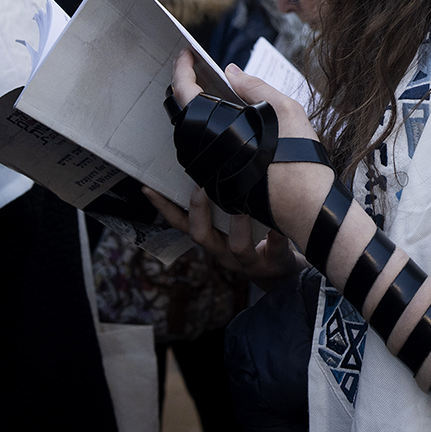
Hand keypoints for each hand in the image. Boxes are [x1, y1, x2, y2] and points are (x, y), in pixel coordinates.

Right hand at [144, 183, 301, 290]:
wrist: (279, 273)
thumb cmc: (252, 238)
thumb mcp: (231, 223)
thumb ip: (220, 198)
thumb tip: (211, 158)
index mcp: (211, 237)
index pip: (180, 222)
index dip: (163, 207)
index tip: (149, 187)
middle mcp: (222, 251)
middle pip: (200, 235)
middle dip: (198, 209)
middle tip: (202, 185)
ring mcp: (247, 260)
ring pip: (236, 247)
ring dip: (238, 225)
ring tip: (243, 205)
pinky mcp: (273, 263)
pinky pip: (275, 249)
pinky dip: (277, 236)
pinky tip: (280, 224)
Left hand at [169, 52, 334, 249]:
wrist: (306, 204)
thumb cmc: (297, 158)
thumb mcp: (282, 109)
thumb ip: (254, 87)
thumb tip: (231, 71)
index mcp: (214, 128)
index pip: (184, 91)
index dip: (182, 68)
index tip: (185, 54)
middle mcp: (204, 152)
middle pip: (182, 115)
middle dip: (184, 90)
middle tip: (194, 71)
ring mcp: (208, 172)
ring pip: (189, 138)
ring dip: (193, 115)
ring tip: (205, 97)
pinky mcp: (217, 185)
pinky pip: (201, 155)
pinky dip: (203, 136)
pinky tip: (221, 128)